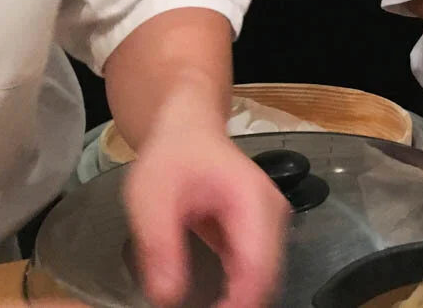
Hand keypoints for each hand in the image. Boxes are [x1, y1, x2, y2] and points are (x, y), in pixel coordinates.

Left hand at [123, 125, 288, 307]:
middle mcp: (271, 213)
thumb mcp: (151, 198)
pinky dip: (238, 290)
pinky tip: (216, 302)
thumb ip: (159, 247)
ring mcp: (269, 224)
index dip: (238, 300)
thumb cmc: (173, 156)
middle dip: (240, 303)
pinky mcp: (260, 233)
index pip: (258, 264)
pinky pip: (257, 270)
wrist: (189, 131)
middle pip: (268, 276)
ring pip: (266, 278)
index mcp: (251, 200)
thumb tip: (168, 296)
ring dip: (240, 299)